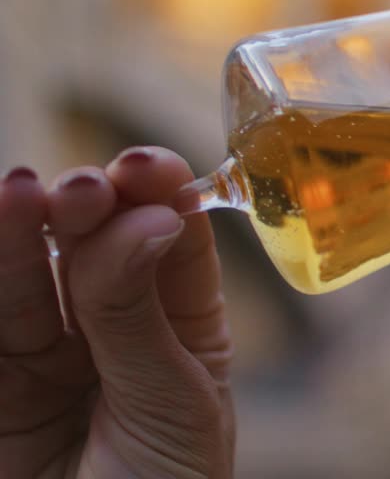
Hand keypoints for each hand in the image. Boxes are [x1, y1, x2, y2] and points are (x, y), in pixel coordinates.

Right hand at [0, 147, 234, 477]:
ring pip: (24, 283)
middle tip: (83, 189)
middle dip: (87, 212)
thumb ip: (141, 318)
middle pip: (91, 252)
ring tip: (18, 195)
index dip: (158, 200)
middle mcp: (110, 335)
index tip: (147, 170)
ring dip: (20, 237)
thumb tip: (143, 220)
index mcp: (182, 332)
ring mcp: (41, 364)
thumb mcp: (173, 408)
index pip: (170, 247)